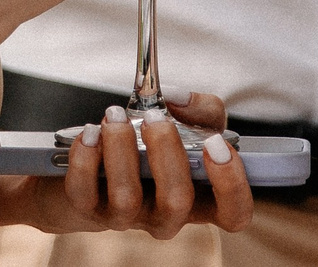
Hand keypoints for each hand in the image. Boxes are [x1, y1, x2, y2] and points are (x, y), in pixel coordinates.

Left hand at [0, 92, 252, 237]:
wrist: (95, 162)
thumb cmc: (152, 146)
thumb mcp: (190, 125)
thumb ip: (202, 109)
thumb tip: (178, 99)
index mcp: (200, 198)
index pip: (233, 213)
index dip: (232, 185)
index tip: (217, 144)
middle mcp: (166, 215)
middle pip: (178, 202)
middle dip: (167, 154)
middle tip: (156, 117)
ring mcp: (126, 217)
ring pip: (128, 199)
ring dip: (121, 149)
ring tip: (115, 116)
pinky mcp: (88, 210)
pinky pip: (85, 193)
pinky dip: (85, 159)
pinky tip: (90, 133)